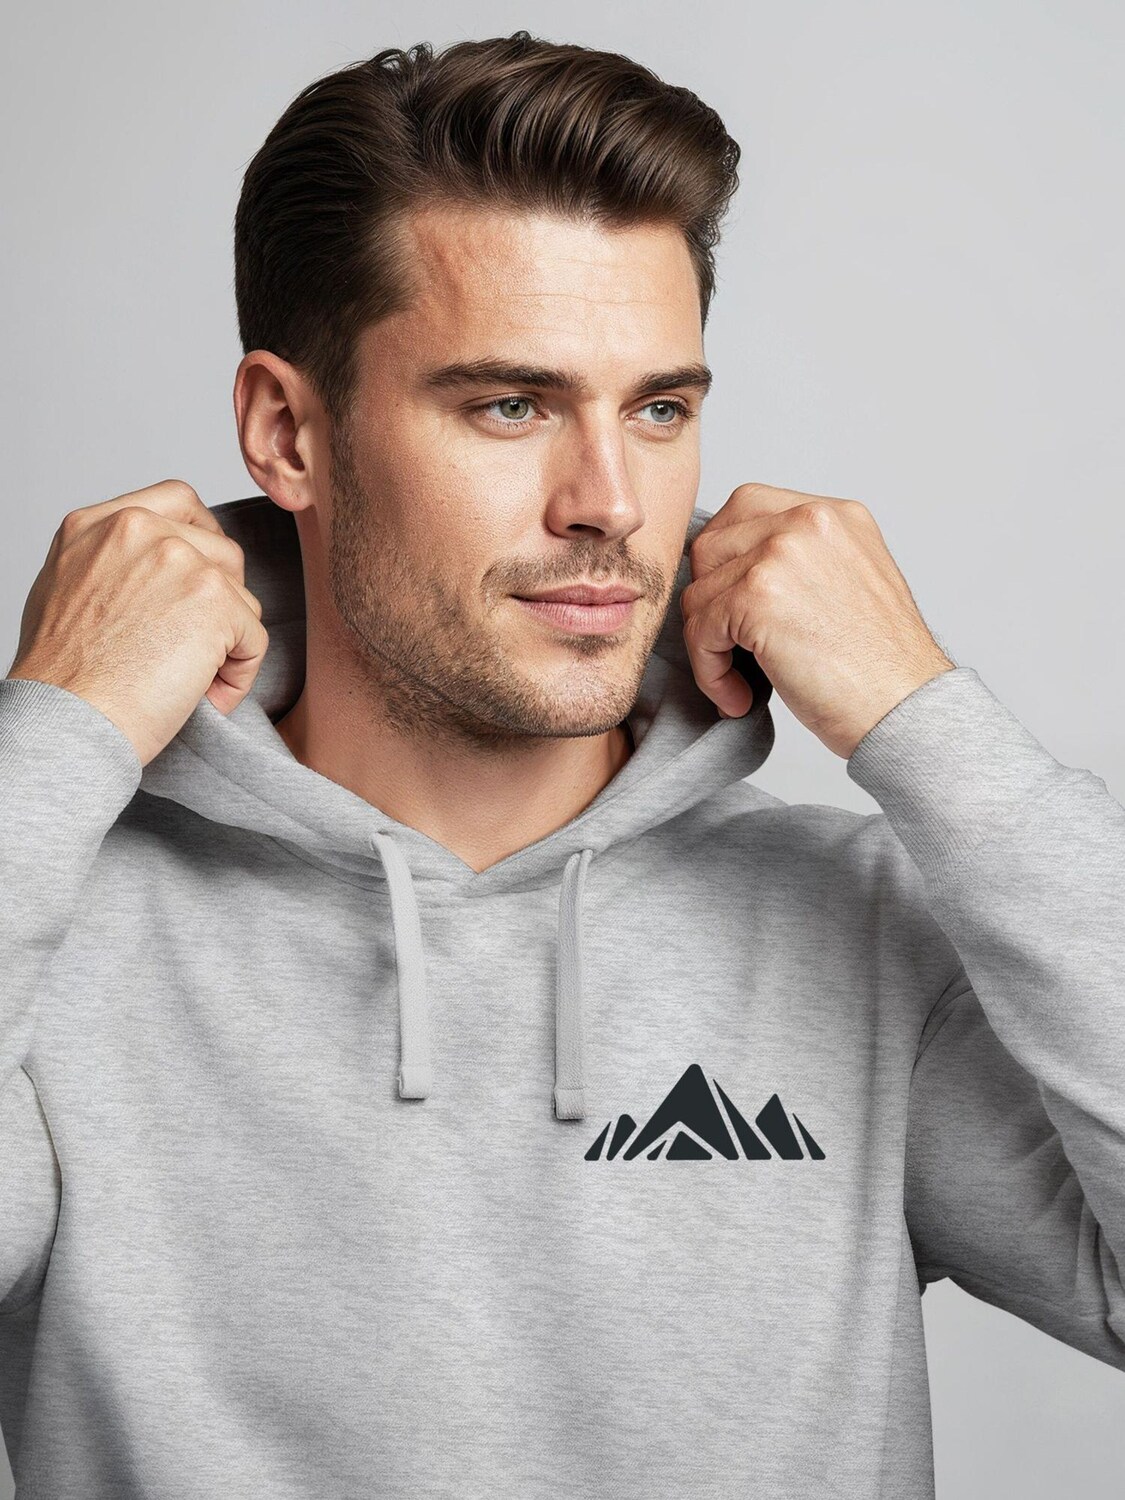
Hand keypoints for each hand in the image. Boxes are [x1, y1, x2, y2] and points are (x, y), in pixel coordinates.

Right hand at [6, 479, 268, 767]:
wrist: (68, 720)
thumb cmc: (62, 678)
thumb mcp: (65, 589)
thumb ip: (111, 562)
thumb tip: (148, 571)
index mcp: (100, 524)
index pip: (179, 501)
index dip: (204, 540)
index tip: (202, 581)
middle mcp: (140, 529)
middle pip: (222, 552)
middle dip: (221, 604)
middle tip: (190, 652)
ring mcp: (181, 560)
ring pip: (242, 597)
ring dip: (228, 643)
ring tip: (190, 681)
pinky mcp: (215, 600)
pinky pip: (254, 638)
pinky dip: (238, 675)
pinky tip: (203, 697)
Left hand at [681, 482, 955, 759]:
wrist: (906, 710)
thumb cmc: (880, 669)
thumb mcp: (851, 585)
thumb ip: (800, 563)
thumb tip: (733, 574)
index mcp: (834, 514)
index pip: (745, 509)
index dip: (726, 564)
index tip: (731, 609)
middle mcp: (808, 521)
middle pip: (711, 546)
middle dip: (709, 602)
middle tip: (730, 649)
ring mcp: (779, 554)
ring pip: (698, 592)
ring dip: (708, 644)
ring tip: (739, 682)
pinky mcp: (756, 596)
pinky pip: (699, 630)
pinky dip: (709, 672)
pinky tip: (739, 697)